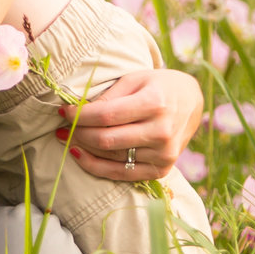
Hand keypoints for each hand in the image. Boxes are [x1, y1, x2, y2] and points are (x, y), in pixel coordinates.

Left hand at [59, 67, 204, 180]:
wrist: (192, 102)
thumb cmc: (158, 86)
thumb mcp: (135, 79)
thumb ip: (108, 96)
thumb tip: (77, 113)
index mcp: (155, 103)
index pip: (107, 114)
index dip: (79, 116)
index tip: (62, 112)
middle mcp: (162, 131)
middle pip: (107, 139)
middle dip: (78, 134)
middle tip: (62, 128)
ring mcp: (164, 153)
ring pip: (111, 157)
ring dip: (84, 149)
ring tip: (67, 139)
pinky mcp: (162, 169)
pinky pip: (122, 174)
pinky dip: (97, 167)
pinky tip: (81, 155)